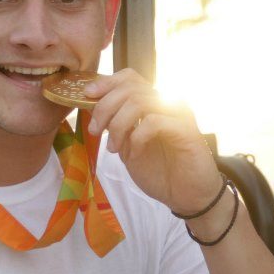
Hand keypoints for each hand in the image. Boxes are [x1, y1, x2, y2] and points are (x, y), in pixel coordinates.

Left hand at [84, 69, 222, 213]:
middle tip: (95, 130)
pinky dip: (136, 138)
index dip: (106, 83)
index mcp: (153, 102)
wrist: (186, 195)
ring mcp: (179, 114)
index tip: (87, 95)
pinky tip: (134, 155)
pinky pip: (154, 122)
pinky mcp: (187, 130)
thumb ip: (115, 124)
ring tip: (114, 148)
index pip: (129, 77)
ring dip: (118, 125)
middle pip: (131, 87)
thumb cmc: (159, 170)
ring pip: (140, 101)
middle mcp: (167, 102)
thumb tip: (92, 107)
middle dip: (105, 107)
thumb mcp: (128, 145)